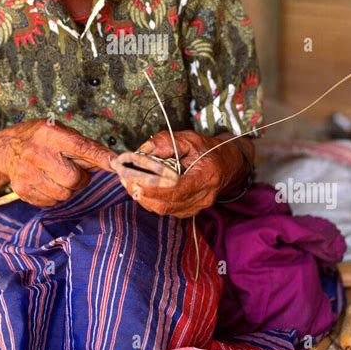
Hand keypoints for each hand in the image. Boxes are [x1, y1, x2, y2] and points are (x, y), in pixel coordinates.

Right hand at [0, 119, 117, 206]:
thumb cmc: (41, 140)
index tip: (117, 164)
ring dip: (68, 188)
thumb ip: (84, 147)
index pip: (81, 148)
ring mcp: (28, 173)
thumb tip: (111, 162)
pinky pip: (52, 202)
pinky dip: (55, 195)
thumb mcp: (61, 133)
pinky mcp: (23, 189)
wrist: (7, 149)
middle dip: (80, 178)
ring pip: (65, 194)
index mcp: (50, 134)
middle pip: (74, 179)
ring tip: (57, 174)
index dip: (101, 157)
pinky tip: (47, 182)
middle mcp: (37, 152)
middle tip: (72, 170)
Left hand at [111, 130, 245, 217]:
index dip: (153, 186)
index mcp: (206, 176)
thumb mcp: (189, 139)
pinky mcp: (188, 211)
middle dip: (142, 192)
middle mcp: (203, 197)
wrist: (225, 164)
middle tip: (125, 178)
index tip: (134, 178)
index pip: (176, 189)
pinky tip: (140, 187)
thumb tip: (143, 151)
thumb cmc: (207, 150)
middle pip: (166, 203)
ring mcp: (196, 207)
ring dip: (142, 196)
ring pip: (163, 209)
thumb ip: (165, 143)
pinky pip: (165, 210)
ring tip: (128, 180)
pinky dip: (149, 199)